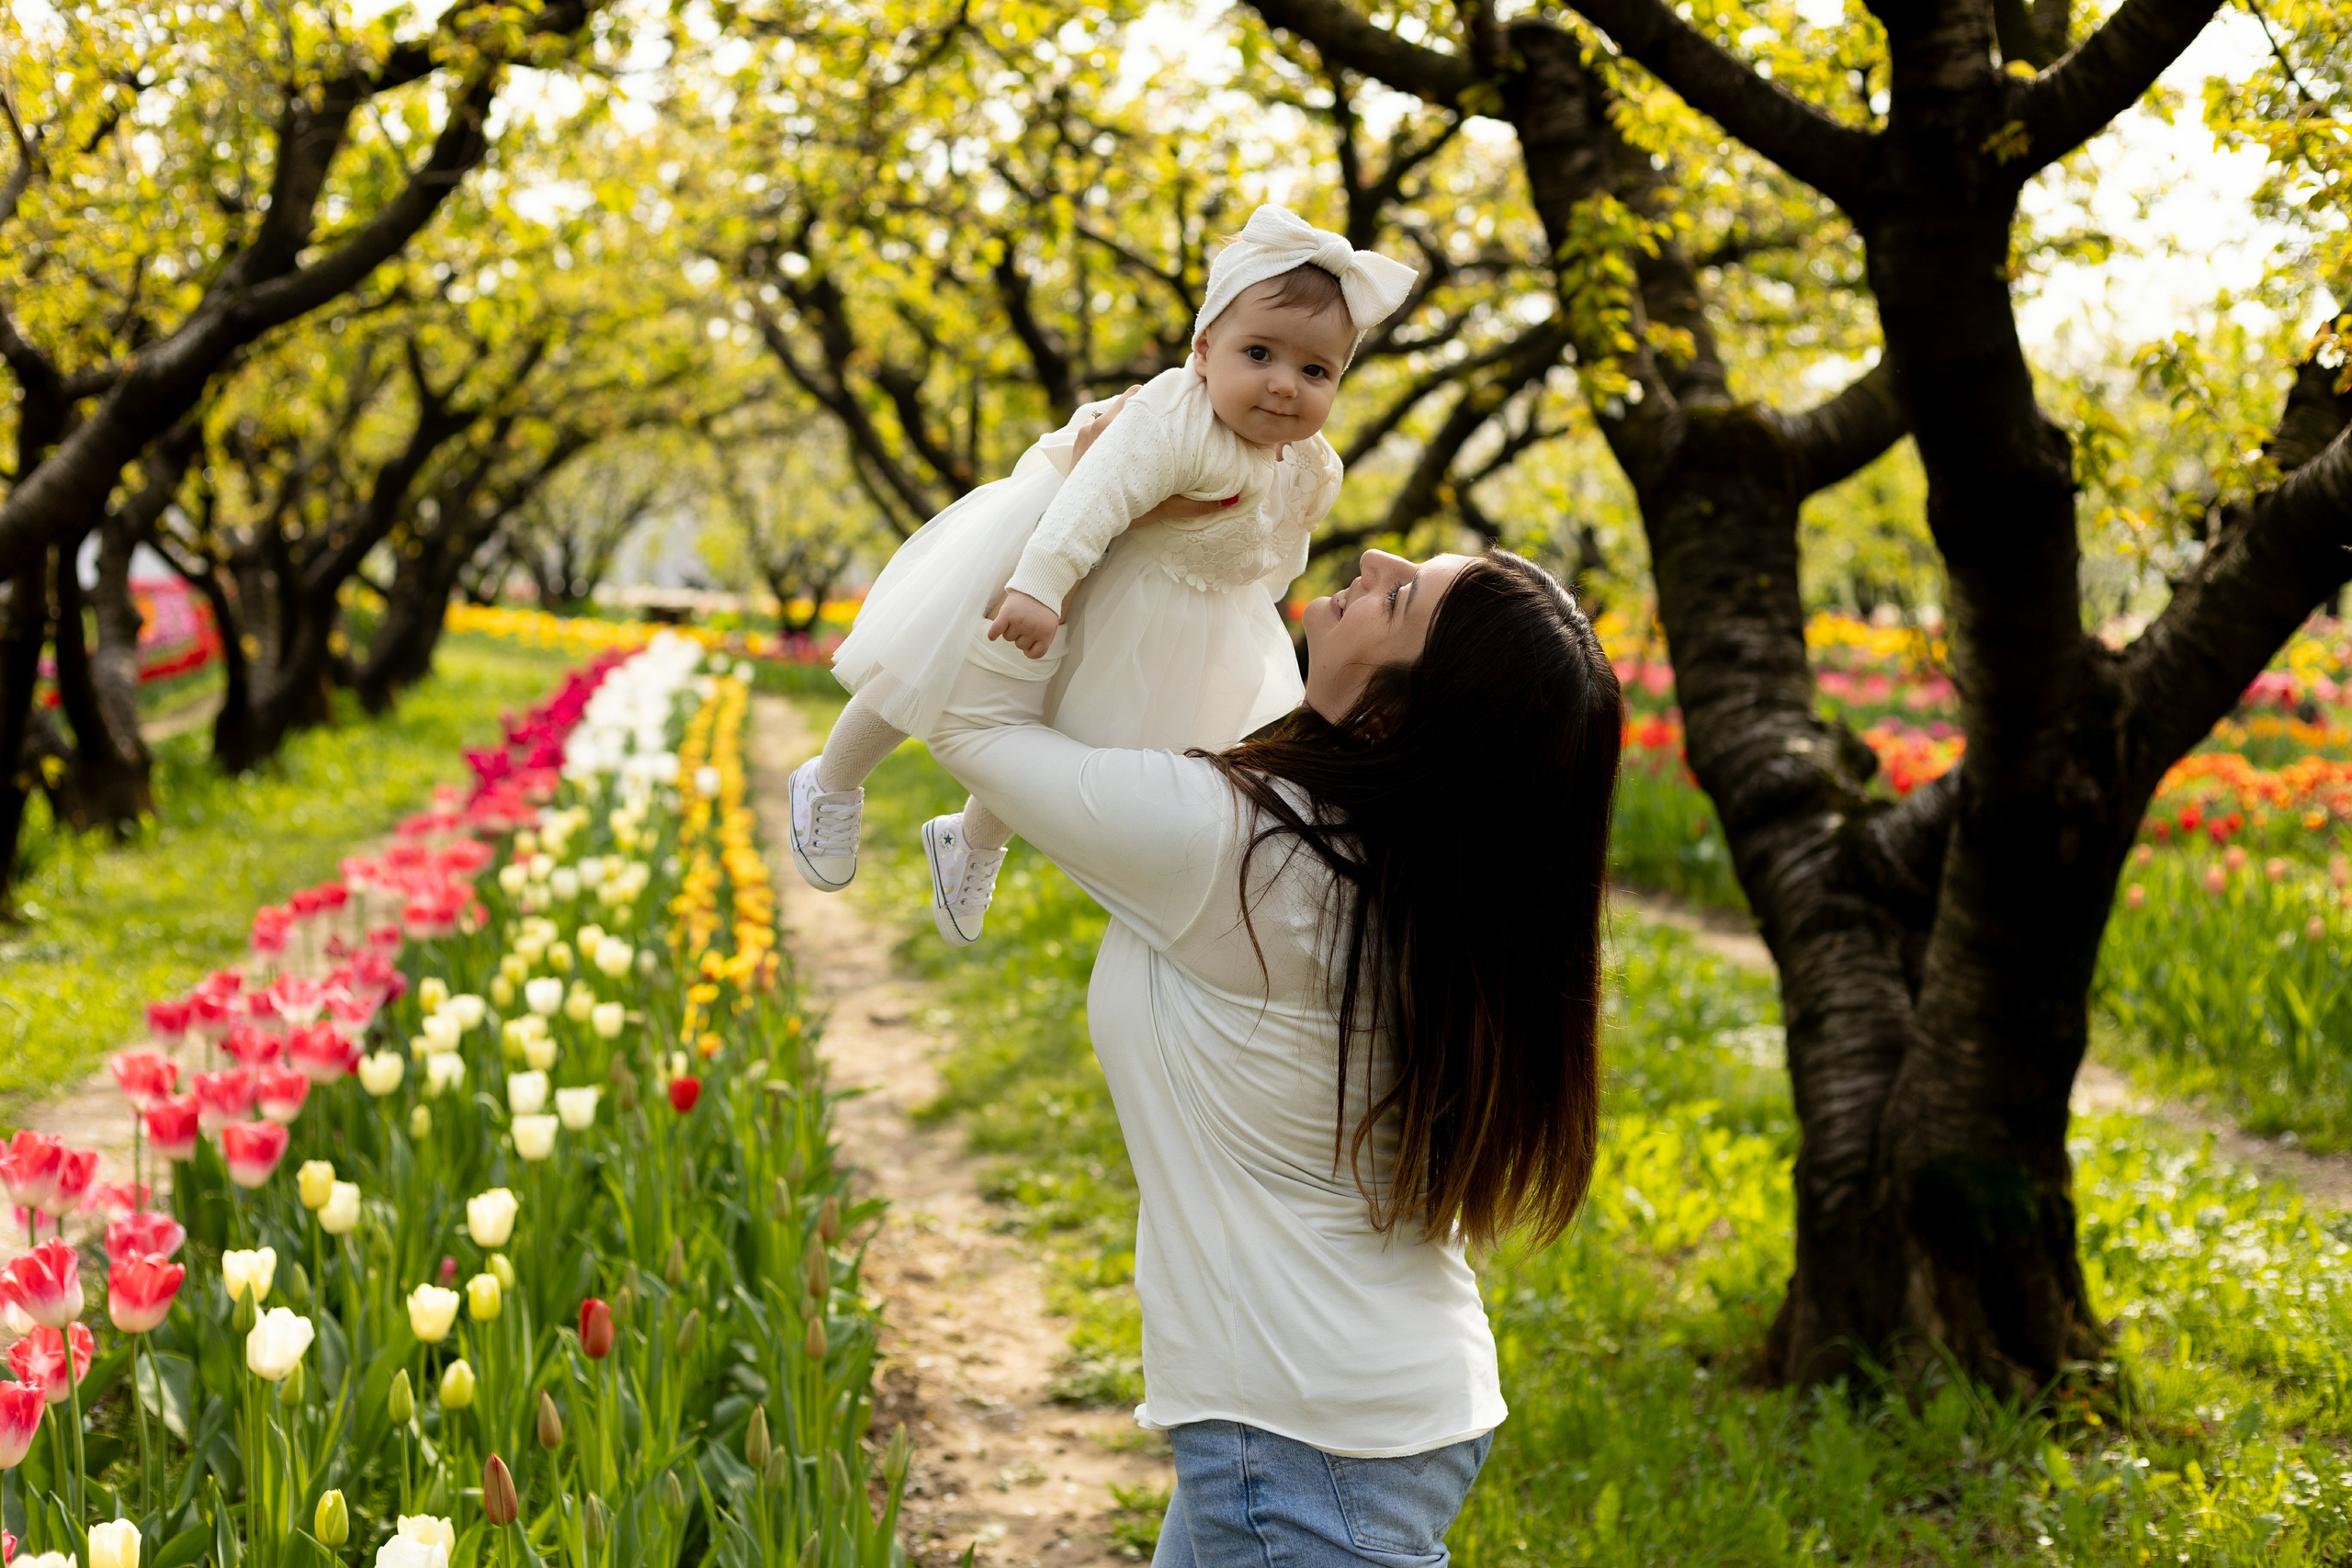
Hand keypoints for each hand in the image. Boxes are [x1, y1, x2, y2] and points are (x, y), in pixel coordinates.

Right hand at [986, 589, 1060, 658]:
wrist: (1038, 584)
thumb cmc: (1044, 607)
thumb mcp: (1051, 625)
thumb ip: (1043, 640)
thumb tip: (1029, 652)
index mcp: (1046, 633)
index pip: (1036, 653)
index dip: (1031, 650)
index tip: (1030, 643)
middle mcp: (1033, 629)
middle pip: (1019, 645)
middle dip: (1021, 636)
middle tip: (1026, 622)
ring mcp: (1019, 622)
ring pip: (1008, 638)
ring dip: (1010, 630)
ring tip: (1017, 616)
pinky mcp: (1007, 614)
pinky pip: (996, 630)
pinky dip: (993, 634)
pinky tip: (992, 636)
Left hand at [1070, 385, 1236, 529]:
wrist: (1078, 523)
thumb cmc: (1117, 516)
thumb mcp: (1158, 509)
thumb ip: (1192, 504)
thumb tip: (1230, 501)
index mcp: (1122, 436)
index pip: (1145, 396)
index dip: (1163, 393)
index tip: (1179, 396)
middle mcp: (1103, 425)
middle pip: (1132, 395)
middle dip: (1150, 400)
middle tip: (1168, 411)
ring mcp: (1088, 429)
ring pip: (1115, 405)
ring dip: (1131, 410)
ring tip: (1148, 423)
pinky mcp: (1078, 437)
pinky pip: (1099, 418)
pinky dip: (1113, 422)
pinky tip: (1125, 435)